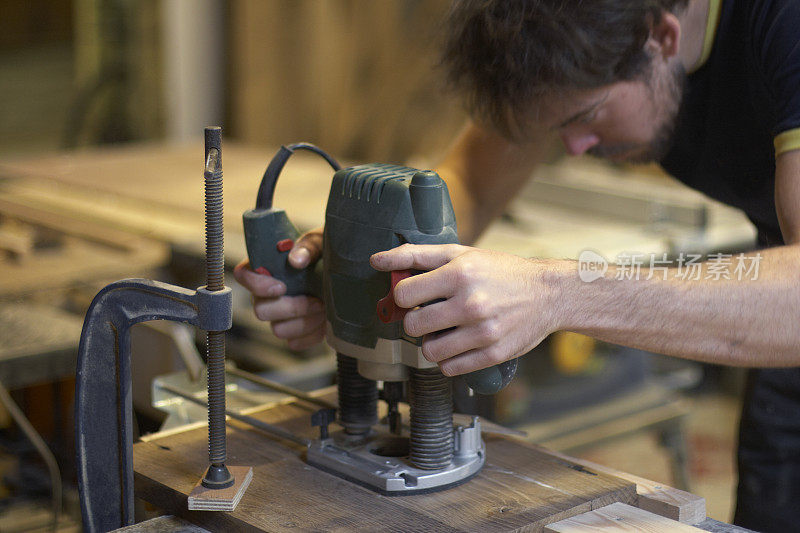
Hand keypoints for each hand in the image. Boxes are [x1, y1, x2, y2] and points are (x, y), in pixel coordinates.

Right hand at [233, 227, 324, 349]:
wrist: (345, 277)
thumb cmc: (326, 253)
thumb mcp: (321, 243)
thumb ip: (308, 247)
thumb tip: (296, 260)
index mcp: (266, 268)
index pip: (243, 275)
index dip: (257, 284)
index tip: (282, 286)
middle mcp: (266, 294)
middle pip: (260, 310)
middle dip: (291, 308)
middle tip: (315, 300)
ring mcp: (278, 316)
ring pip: (278, 330)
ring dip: (305, 322)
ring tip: (324, 308)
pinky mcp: (293, 333)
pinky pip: (294, 343)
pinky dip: (313, 334)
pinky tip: (325, 321)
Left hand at [370, 244, 562, 374]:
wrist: (548, 293)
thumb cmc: (500, 271)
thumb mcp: (460, 253)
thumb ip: (416, 255)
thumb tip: (376, 260)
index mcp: (460, 274)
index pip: (404, 294)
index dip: (404, 296)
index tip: (416, 296)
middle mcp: (471, 303)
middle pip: (412, 325)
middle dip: (416, 320)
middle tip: (431, 314)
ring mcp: (483, 332)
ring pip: (429, 350)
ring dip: (431, 342)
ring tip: (447, 330)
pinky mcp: (493, 354)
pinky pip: (450, 367)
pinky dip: (449, 358)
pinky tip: (461, 343)